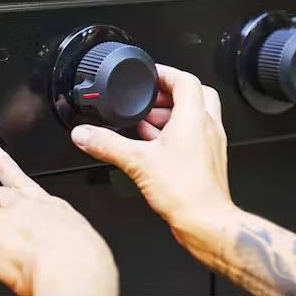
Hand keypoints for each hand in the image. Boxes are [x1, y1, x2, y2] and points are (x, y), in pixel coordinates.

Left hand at [0, 145, 118, 295]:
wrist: (69, 268)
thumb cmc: (81, 257)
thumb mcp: (75, 231)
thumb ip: (55, 227)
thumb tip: (51, 236)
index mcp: (45, 203)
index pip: (17, 178)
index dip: (2, 163)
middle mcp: (21, 206)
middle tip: (0, 234)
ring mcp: (1, 219)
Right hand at [70, 65, 236, 267]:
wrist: (206, 222)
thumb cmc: (186, 192)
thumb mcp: (137, 162)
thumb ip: (107, 145)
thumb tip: (85, 134)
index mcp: (195, 117)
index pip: (185, 79)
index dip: (164, 73)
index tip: (148, 75)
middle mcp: (208, 126)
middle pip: (194, 94)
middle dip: (168, 93)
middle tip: (148, 98)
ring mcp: (211, 143)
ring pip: (194, 115)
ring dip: (171, 114)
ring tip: (145, 122)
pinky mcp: (208, 160)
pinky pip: (193, 135)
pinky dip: (175, 133)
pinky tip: (154, 146)